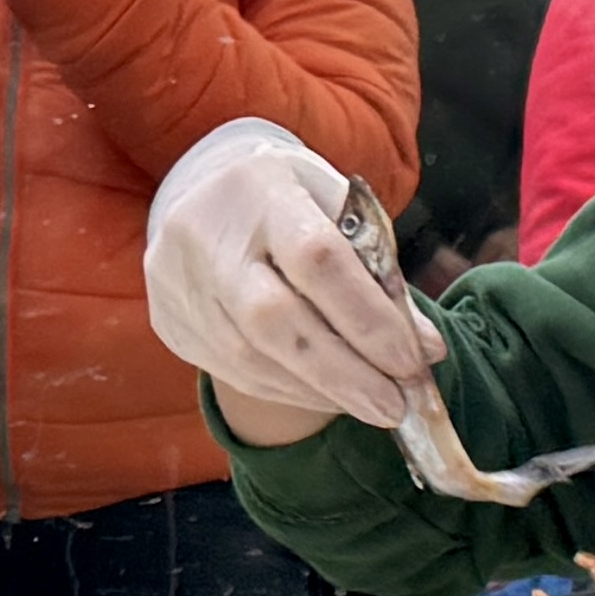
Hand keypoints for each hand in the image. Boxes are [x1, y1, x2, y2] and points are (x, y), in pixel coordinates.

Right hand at [144, 117, 442, 439]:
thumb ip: (382, 274)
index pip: (316, 259)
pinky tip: (327, 395)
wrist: (209, 191)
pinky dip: (289, 391)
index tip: (412, 362)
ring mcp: (177, 280)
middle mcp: (204, 232)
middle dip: (343, 373)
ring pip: (249, 357)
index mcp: (259, 188)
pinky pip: (232, 372)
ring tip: (371, 405)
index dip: (368, 318)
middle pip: (272, 319)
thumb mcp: (342, 211)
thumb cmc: (296, 202)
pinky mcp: (169, 321)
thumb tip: (425, 350)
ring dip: (320, 391)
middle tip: (394, 407)